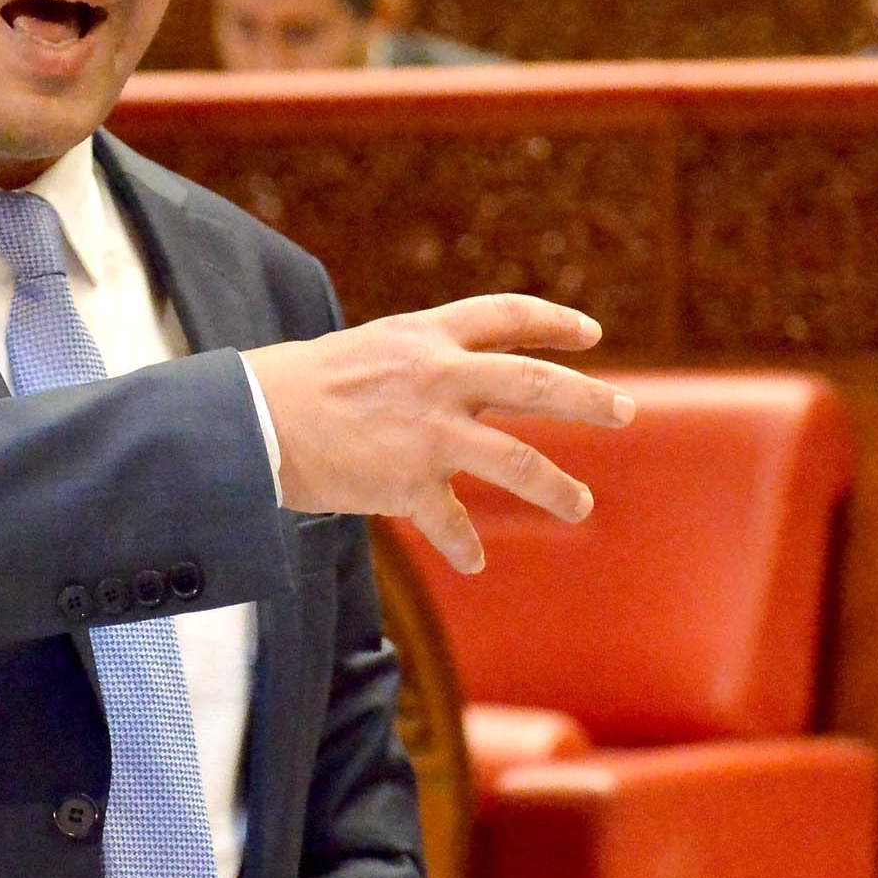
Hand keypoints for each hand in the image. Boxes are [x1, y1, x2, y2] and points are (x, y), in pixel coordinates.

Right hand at [242, 293, 633, 573]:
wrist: (252, 421)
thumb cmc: (297, 386)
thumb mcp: (368, 351)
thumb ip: (419, 365)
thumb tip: (462, 387)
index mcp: (425, 337)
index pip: (505, 316)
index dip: (553, 322)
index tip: (589, 333)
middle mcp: (437, 379)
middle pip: (535, 386)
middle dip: (588, 400)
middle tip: (624, 412)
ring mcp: (429, 433)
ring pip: (518, 462)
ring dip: (557, 488)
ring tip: (580, 505)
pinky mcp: (408, 484)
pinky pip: (451, 524)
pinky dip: (464, 546)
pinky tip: (473, 562)